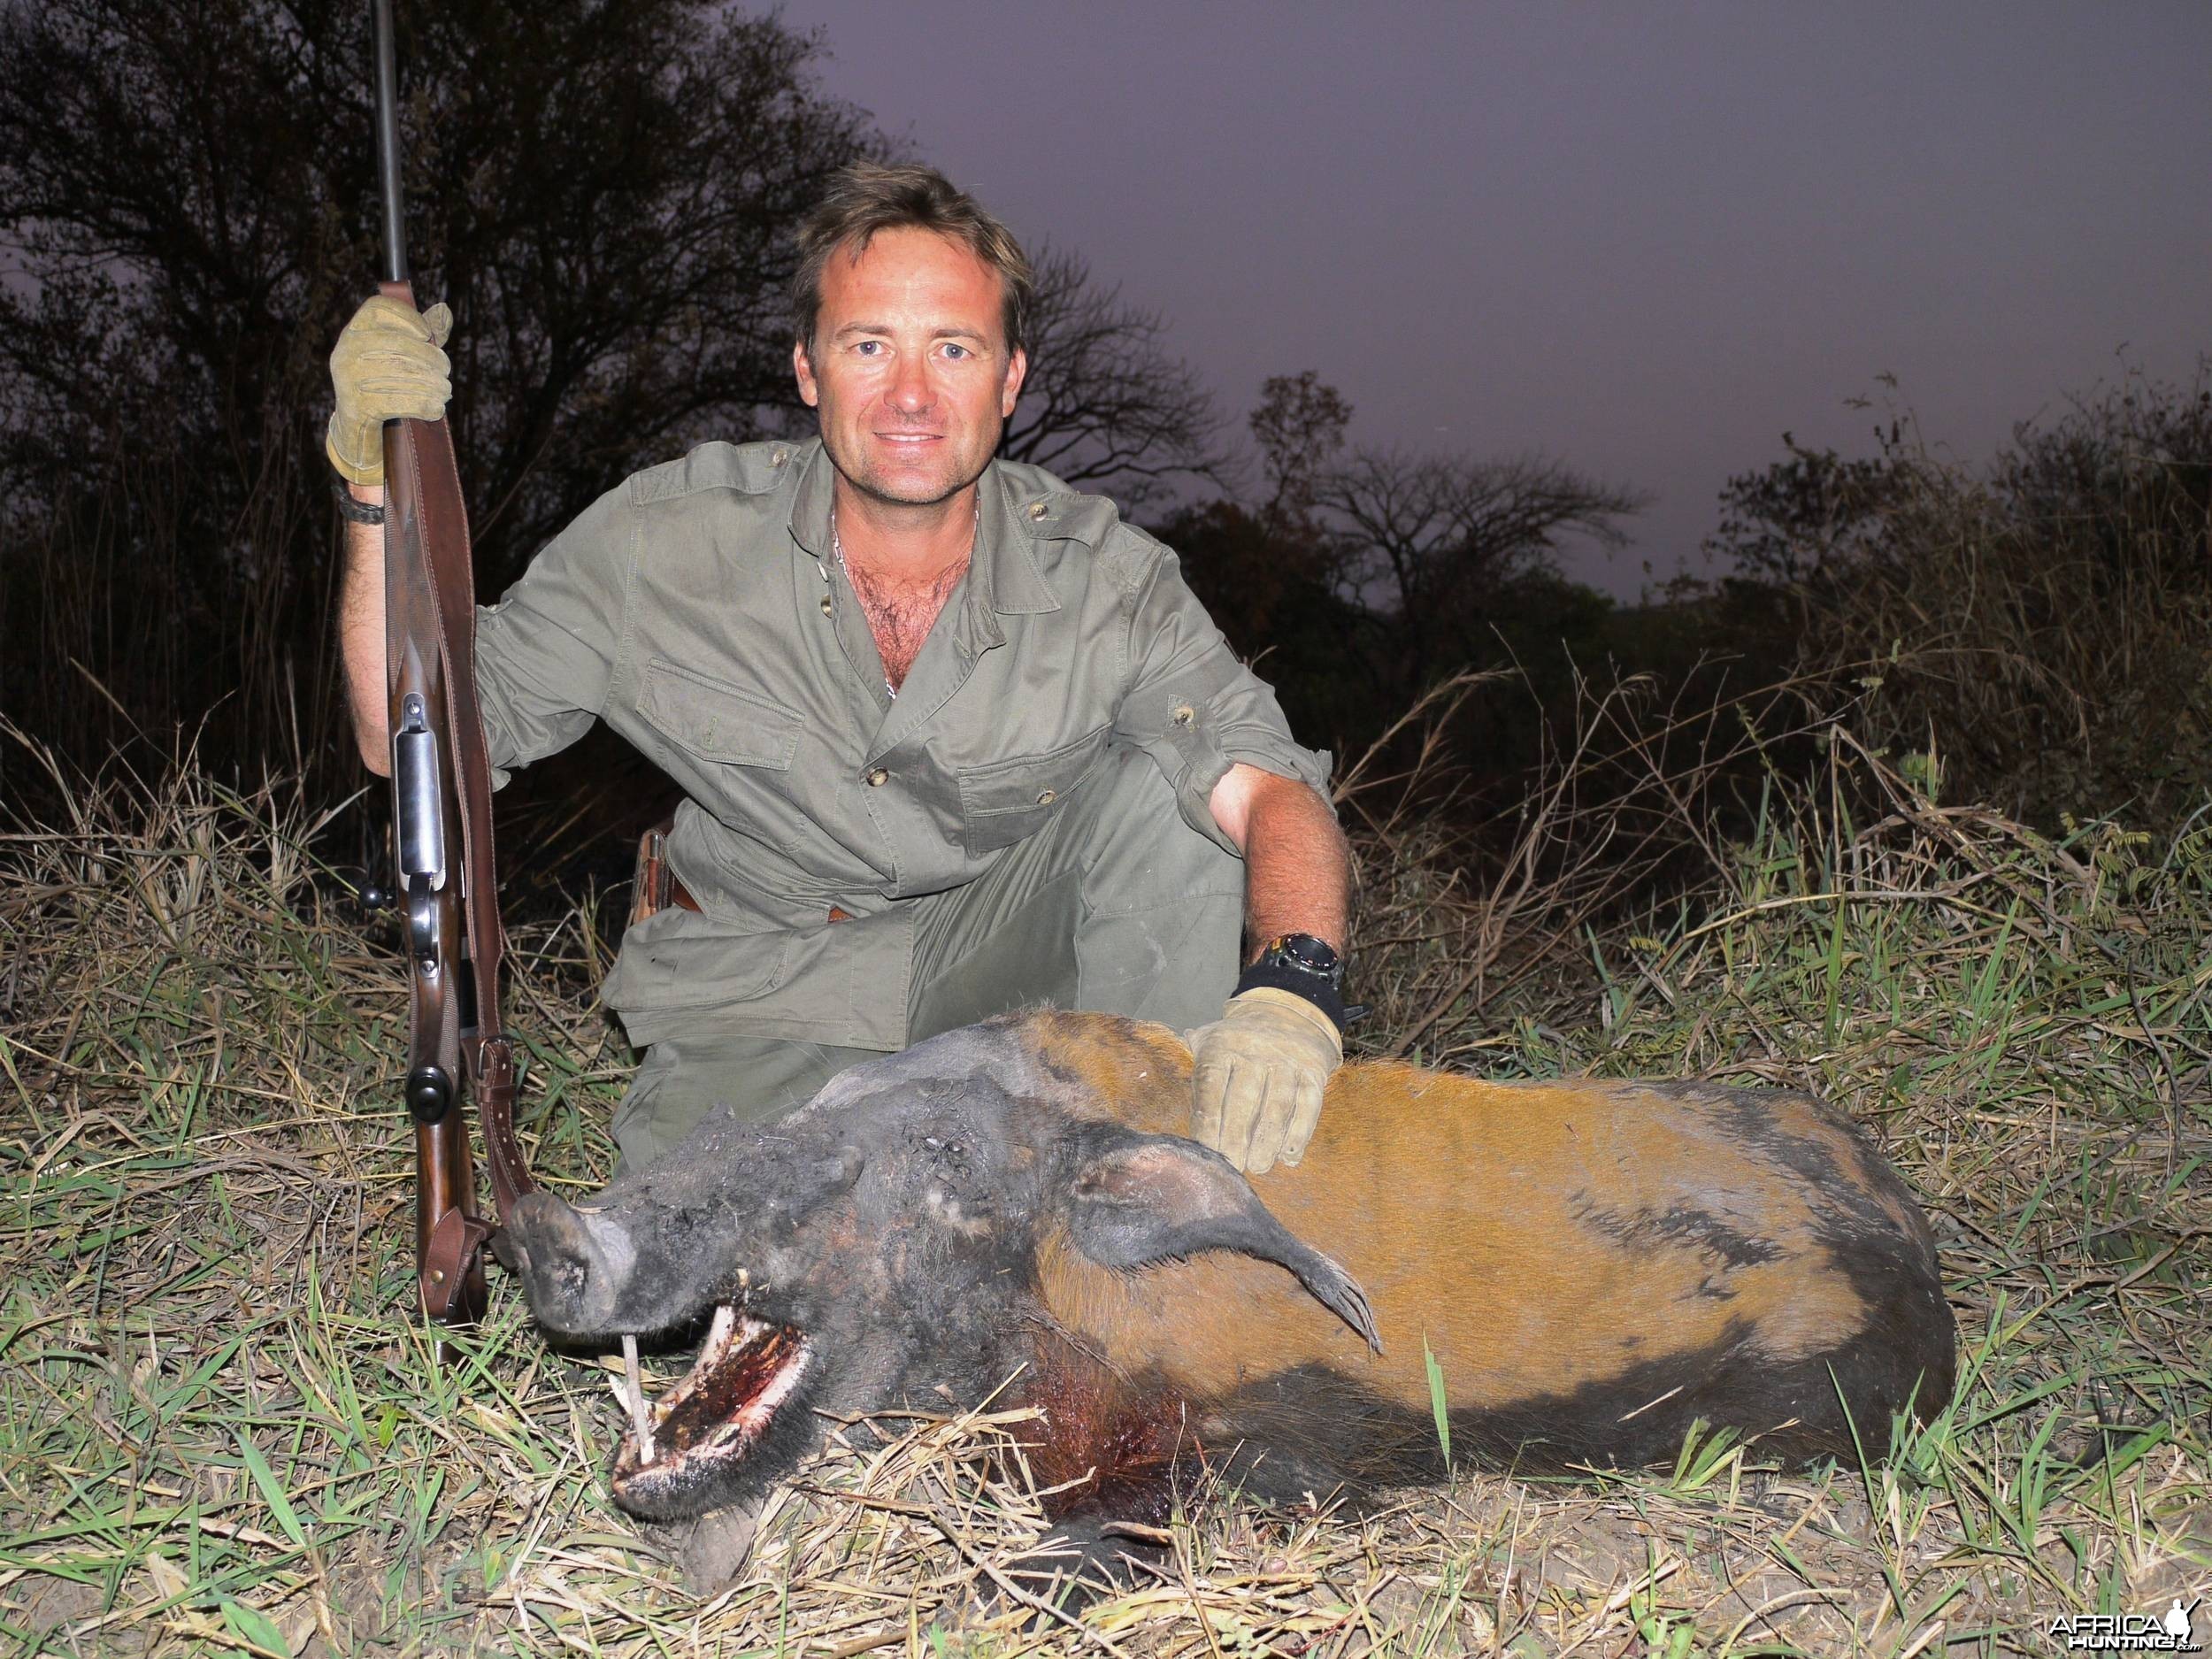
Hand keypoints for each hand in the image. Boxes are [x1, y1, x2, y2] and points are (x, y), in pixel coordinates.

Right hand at [326, 294, 453, 485]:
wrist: (356, 428)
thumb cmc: (383, 384)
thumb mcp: (398, 356)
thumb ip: (422, 334)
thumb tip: (444, 311)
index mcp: (354, 331)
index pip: (377, 308)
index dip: (406, 317)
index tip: (427, 334)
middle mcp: (345, 350)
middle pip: (397, 344)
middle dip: (429, 358)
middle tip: (446, 371)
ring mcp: (347, 379)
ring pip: (401, 374)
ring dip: (432, 384)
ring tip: (445, 391)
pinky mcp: (357, 406)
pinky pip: (399, 402)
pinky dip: (424, 405)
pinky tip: (436, 409)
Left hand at [1186, 987, 1342, 1174]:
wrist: (1288, 1012)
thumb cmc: (1238, 1041)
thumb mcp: (1209, 1042)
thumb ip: (1194, 1075)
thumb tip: (1176, 1109)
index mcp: (1222, 1046)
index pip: (1212, 1087)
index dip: (1208, 1122)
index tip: (1207, 1152)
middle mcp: (1255, 1050)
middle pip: (1245, 1100)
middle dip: (1236, 1139)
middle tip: (1233, 1168)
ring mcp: (1287, 1060)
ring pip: (1278, 1106)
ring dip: (1268, 1142)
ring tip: (1259, 1166)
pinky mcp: (1314, 1070)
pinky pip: (1309, 1105)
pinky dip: (1300, 1133)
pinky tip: (1289, 1156)